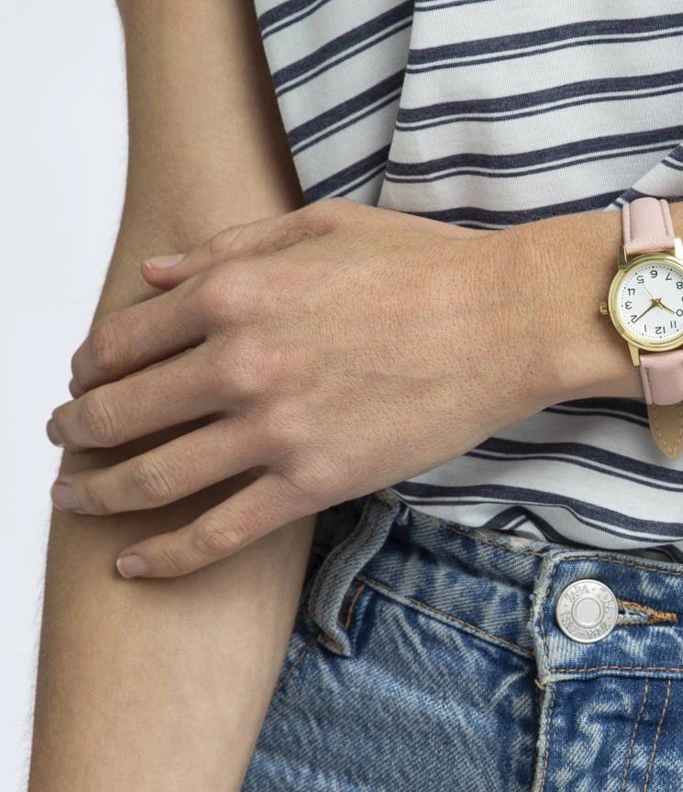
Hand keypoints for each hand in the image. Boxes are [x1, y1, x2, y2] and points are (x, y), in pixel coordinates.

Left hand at [45, 198, 548, 577]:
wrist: (509, 321)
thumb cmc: (426, 267)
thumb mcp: (320, 228)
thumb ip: (227, 250)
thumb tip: (150, 276)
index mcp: (234, 292)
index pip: (121, 339)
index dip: (88, 365)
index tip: (84, 380)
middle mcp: (238, 362)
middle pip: (119, 411)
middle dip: (76, 429)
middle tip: (63, 440)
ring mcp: (275, 428)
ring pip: (153, 477)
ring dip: (98, 492)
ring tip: (76, 499)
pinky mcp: (315, 483)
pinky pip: (220, 533)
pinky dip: (166, 555)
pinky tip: (132, 563)